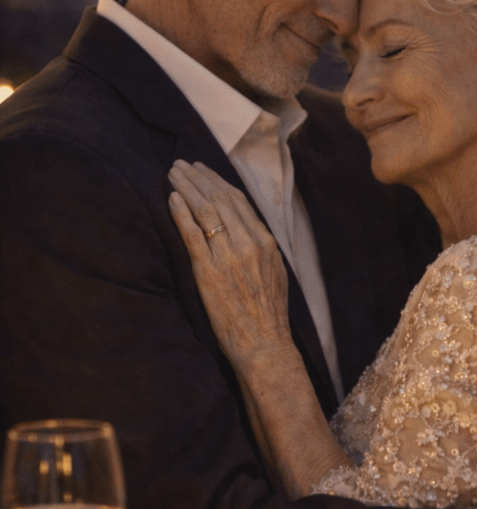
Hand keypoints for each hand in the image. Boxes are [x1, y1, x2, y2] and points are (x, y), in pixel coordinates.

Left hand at [168, 160, 292, 369]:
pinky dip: (181, 213)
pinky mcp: (209, 272)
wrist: (264, 344)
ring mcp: (229, 257)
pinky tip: (171, 199)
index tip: (202, 170)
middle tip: (181, 164)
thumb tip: (247, 231)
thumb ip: (261, 249)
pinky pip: (192, 235)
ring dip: (186, 188)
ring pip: (206, 210)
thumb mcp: (274, 274)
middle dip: (198, 178)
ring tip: (172, 174)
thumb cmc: (268, 316)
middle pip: (220, 199)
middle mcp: (249, 244)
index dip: (217, 181)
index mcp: (265, 243)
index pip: (238, 200)